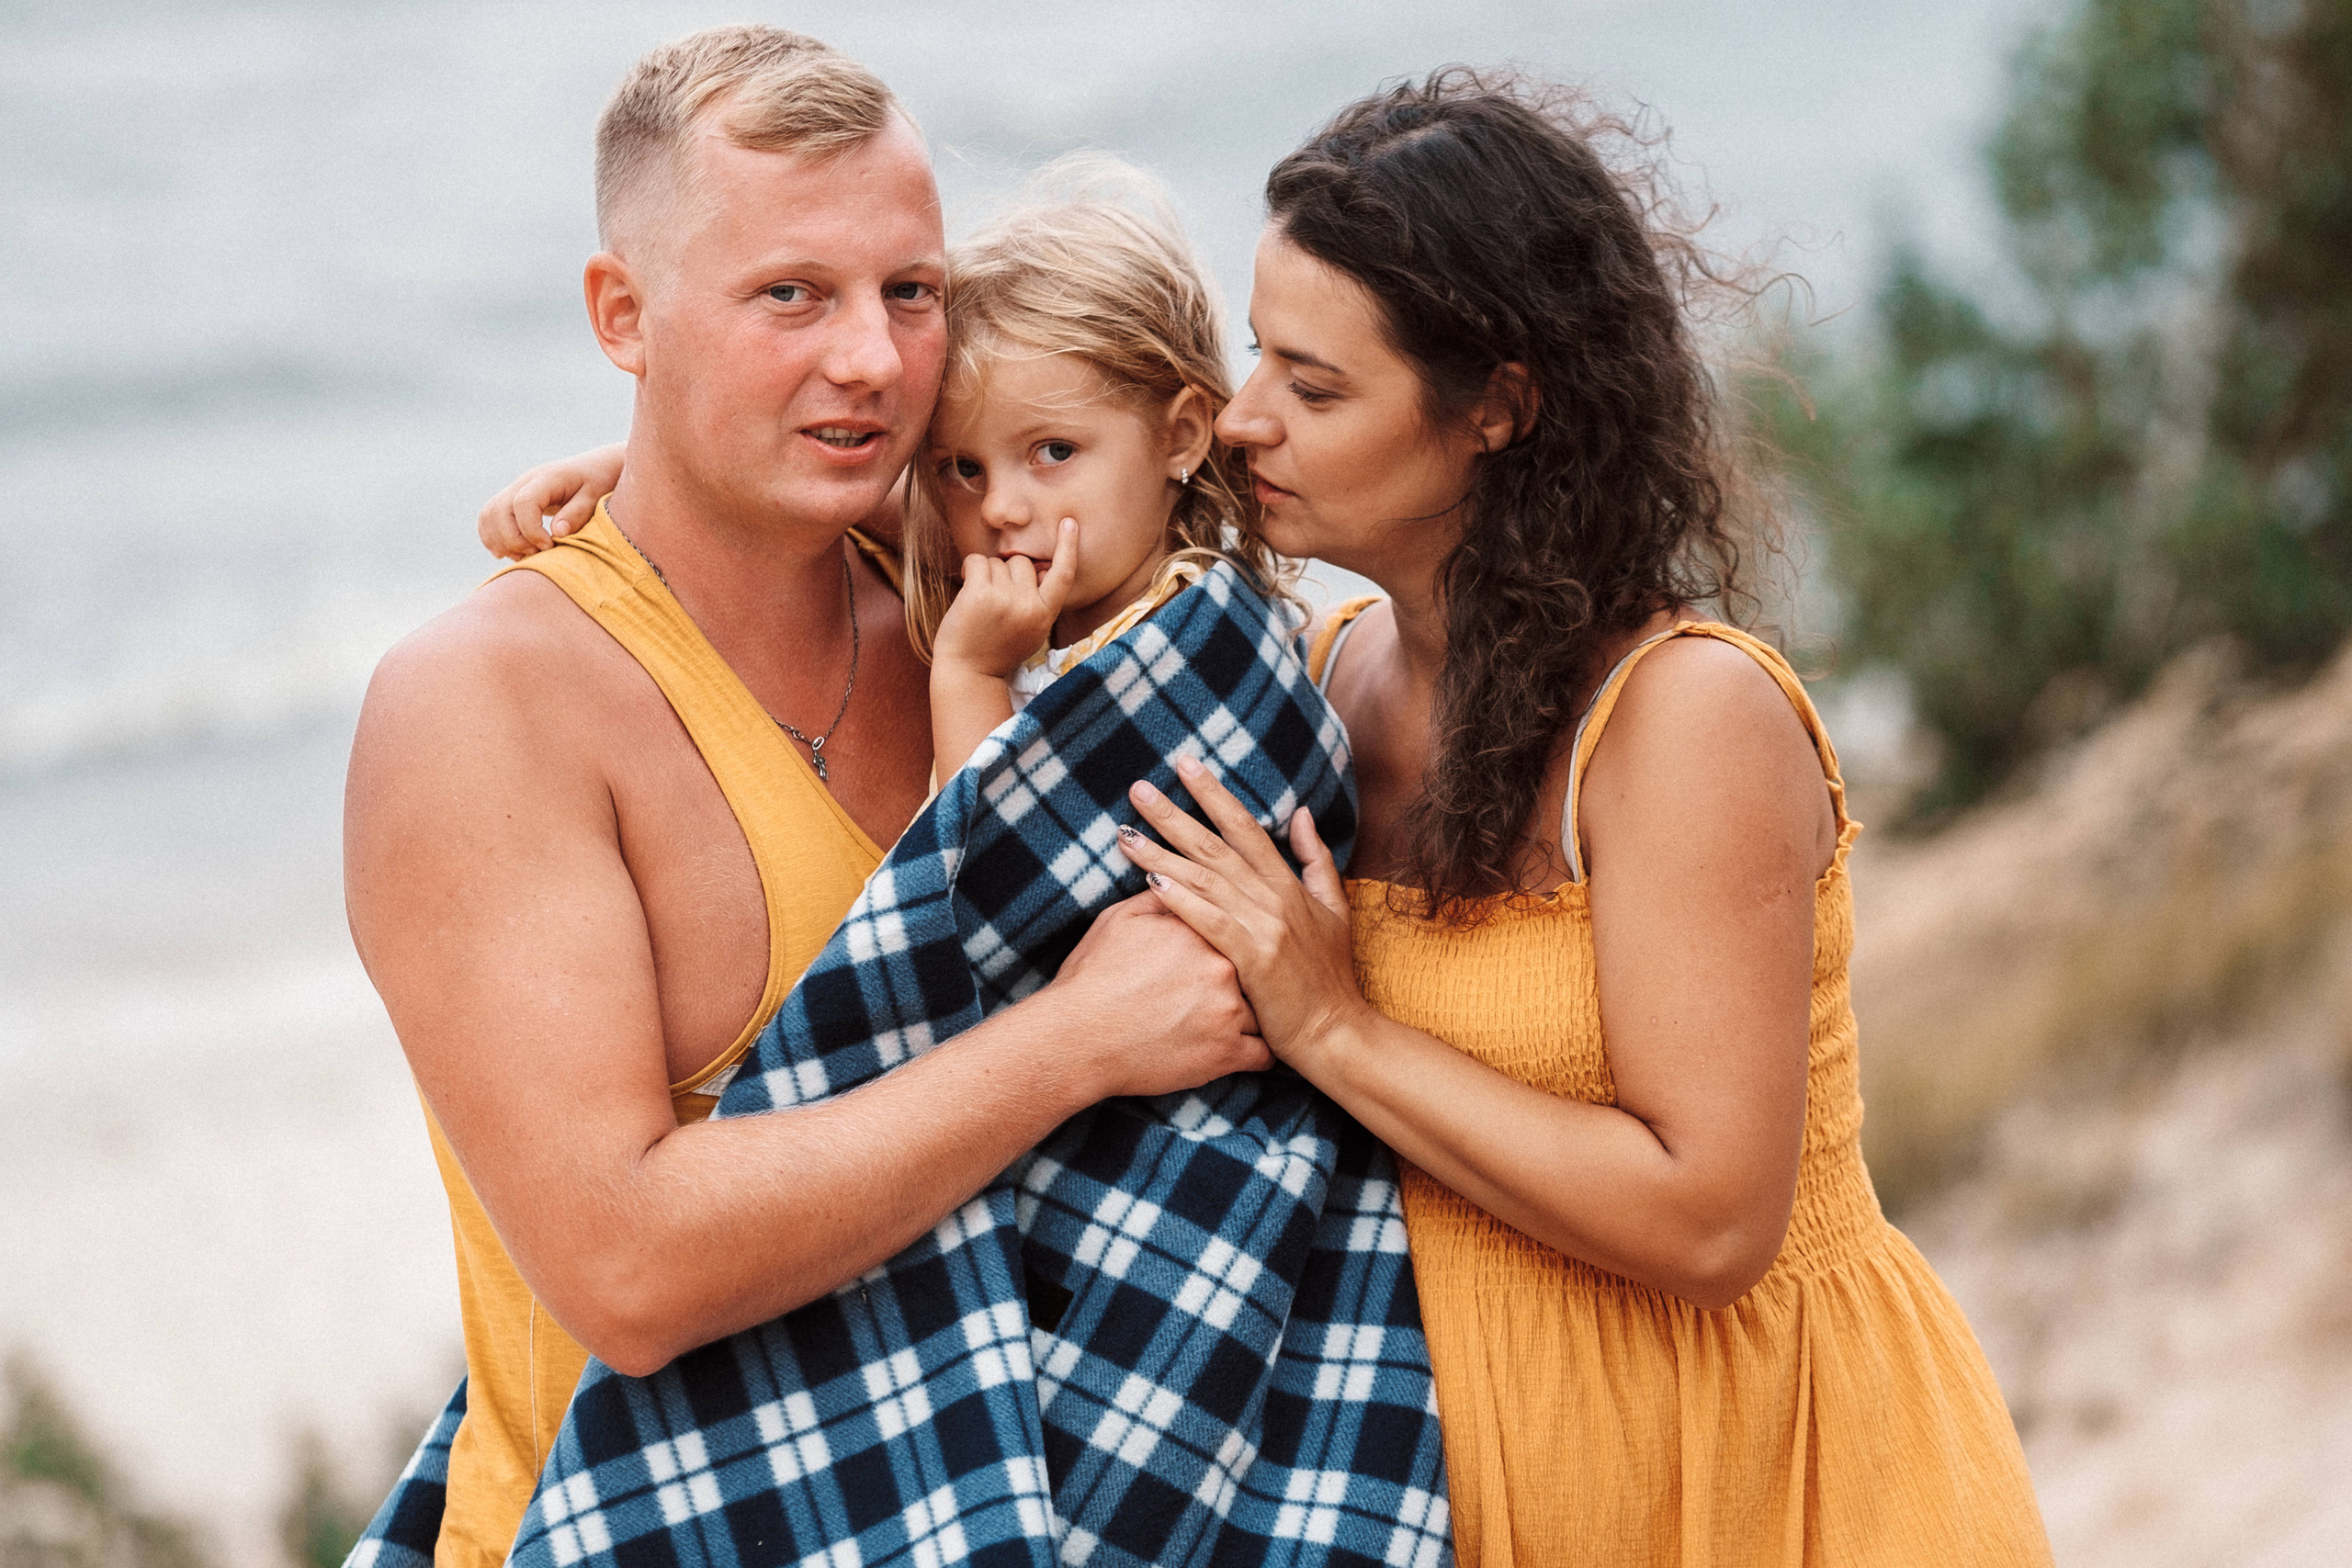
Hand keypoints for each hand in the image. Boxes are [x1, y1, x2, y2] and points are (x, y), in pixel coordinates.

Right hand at [478, 443, 626, 559]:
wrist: (595, 468)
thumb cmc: (600, 482)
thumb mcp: (596, 497)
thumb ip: (577, 513)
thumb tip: (557, 533)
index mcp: (547, 478)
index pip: (523, 503)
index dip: (531, 530)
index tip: (549, 546)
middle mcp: (525, 482)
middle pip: (498, 511)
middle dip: (514, 540)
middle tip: (538, 554)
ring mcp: (515, 490)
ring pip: (489, 516)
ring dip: (500, 541)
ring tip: (526, 556)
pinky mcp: (511, 500)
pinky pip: (489, 518)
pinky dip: (493, 538)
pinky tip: (513, 552)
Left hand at [932, 519, 1078, 677]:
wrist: (969, 674)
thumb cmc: (997, 651)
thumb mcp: (1031, 631)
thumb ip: (1038, 602)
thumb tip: (1039, 569)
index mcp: (1045, 615)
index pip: (1063, 574)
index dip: (1068, 547)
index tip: (1069, 522)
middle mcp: (1028, 605)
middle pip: (1023, 562)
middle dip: (1008, 574)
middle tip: (995, 600)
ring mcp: (1004, 599)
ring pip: (999, 562)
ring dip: (986, 574)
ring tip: (980, 601)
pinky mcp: (979, 594)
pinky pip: (977, 561)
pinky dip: (969, 570)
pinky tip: (967, 589)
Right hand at [1046, 891, 1269, 1097]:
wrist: (1075, 1037)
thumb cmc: (1091, 979)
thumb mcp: (1119, 921)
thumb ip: (1160, 898)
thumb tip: (1176, 879)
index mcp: (1200, 928)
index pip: (1237, 925)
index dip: (1237, 938)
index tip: (1237, 950)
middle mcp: (1222, 966)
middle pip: (1257, 967)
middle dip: (1251, 976)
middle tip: (1250, 985)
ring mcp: (1228, 1012)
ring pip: (1265, 1010)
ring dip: (1257, 1015)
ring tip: (1249, 1019)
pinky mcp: (1226, 1054)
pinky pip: (1264, 1054)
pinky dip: (1259, 1052)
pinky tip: (1248, 1047)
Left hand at [1117, 755, 1370, 1065]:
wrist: (1336, 1033)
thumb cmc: (1329, 976)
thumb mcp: (1334, 909)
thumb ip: (1315, 858)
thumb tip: (1302, 812)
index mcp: (1289, 884)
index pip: (1245, 826)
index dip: (1214, 793)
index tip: (1185, 763)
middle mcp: (1275, 898)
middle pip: (1216, 845)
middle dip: (1175, 813)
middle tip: (1138, 788)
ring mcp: (1265, 927)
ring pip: (1206, 880)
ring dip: (1163, 854)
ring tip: (1125, 834)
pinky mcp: (1254, 959)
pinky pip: (1211, 922)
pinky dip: (1182, 900)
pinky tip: (1152, 882)